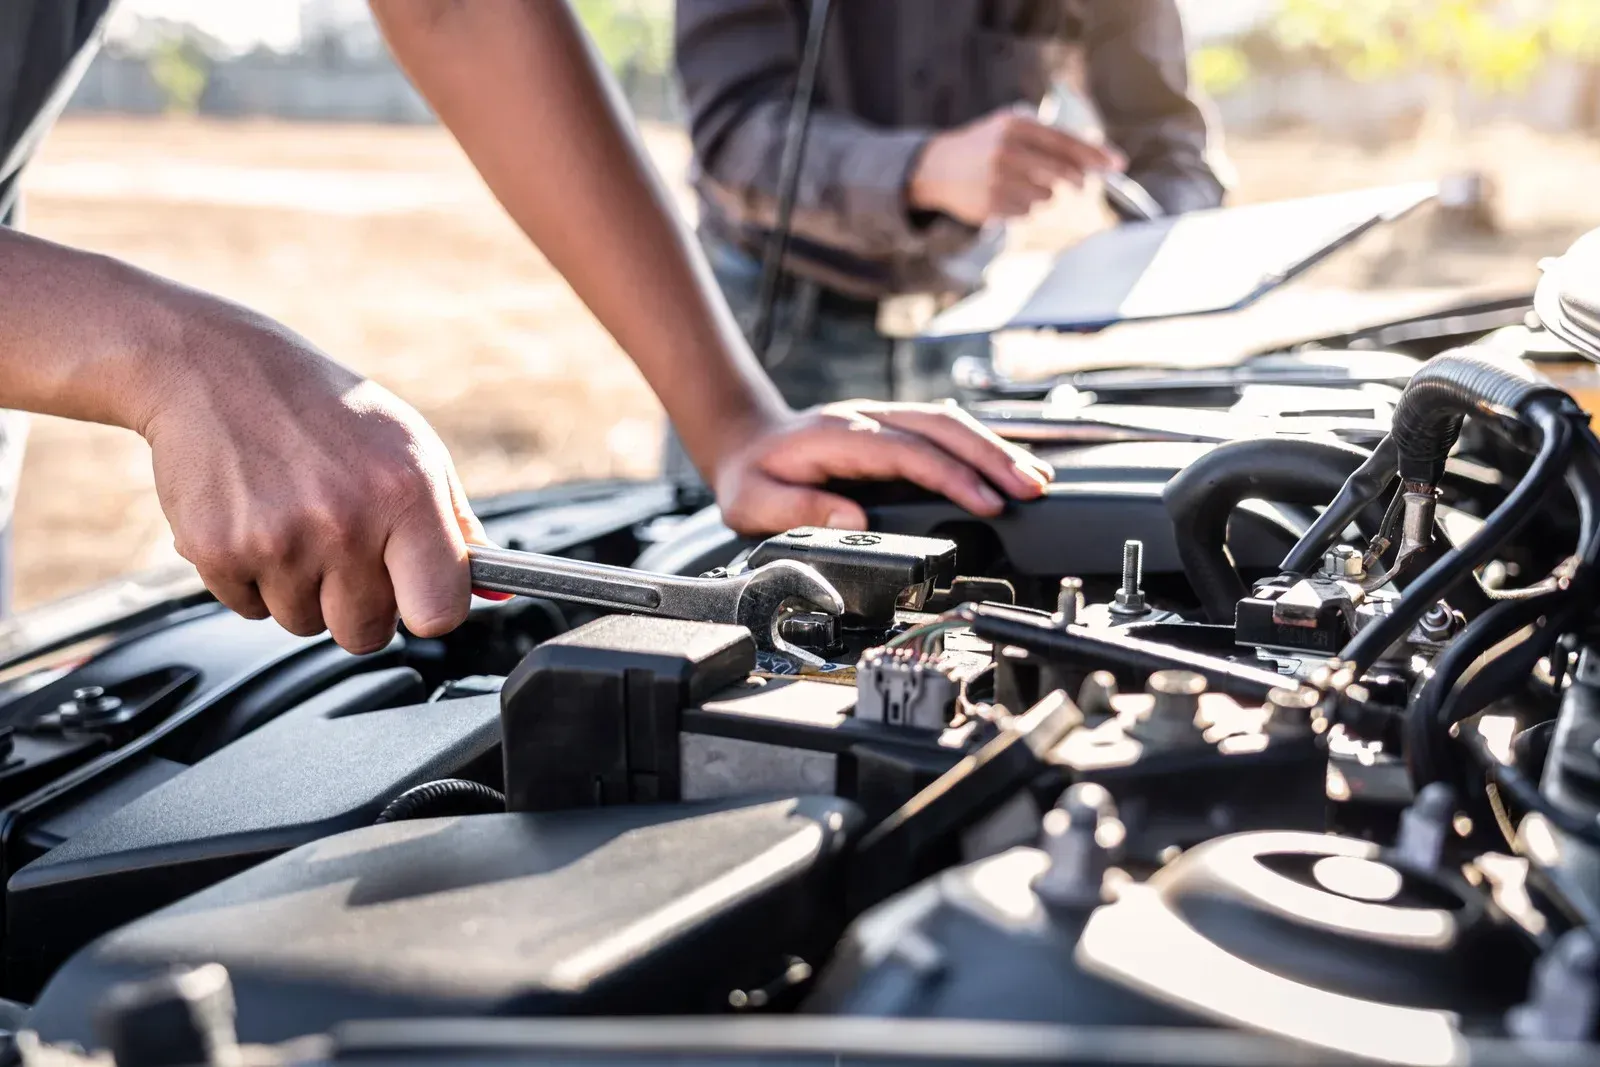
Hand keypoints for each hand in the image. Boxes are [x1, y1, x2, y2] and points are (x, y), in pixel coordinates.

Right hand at [139, 305, 482, 652]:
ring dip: (302, 590)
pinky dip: (253, 578)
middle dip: (359, 604)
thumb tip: (495, 591)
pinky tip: (256, 521)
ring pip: (305, 624)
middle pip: (365, 633)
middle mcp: (344, 522)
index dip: (428, 609)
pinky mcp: (219, 552)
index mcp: (406, 494)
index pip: (438, 612)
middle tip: (343, 547)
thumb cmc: (327, 412)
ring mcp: (278, 541)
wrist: (215, 369)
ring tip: (295, 522)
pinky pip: (250, 609)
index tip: (417, 593)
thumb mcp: (412, 451)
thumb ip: (456, 527)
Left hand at [711, 400, 1053, 534]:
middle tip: (1032, 489)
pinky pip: (946, 431)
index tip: (986, 502)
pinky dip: (982, 447)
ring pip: (951, 423)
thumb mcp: (754, 502)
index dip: (951, 475)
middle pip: (943, 426)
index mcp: (839, 437)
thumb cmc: (753, 476)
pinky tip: (1011, 466)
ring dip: (996, 449)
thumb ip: (797, 510)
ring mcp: (885, 419)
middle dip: (992, 457)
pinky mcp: (895, 428)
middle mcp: (869, 419)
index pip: (909, 451)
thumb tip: (850, 517)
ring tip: (1037, 480)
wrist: (747, 441)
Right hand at [908, 108, 1124, 226]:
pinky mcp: (990, 205)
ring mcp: (998, 180)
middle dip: (1078, 182)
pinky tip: (1008, 198)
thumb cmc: (984, 145)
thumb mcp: (1010, 127)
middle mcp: (1007, 151)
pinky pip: (1027, 213)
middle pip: (1063, 174)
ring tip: (1024, 187)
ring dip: (1045, 196)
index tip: (1118, 165)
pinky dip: (1025, 209)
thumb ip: (1047, 138)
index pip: (1066, 142)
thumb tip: (1093, 159)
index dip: (1095, 155)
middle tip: (1081, 186)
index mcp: (1016, 126)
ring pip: (1047, 198)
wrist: (936, 167)